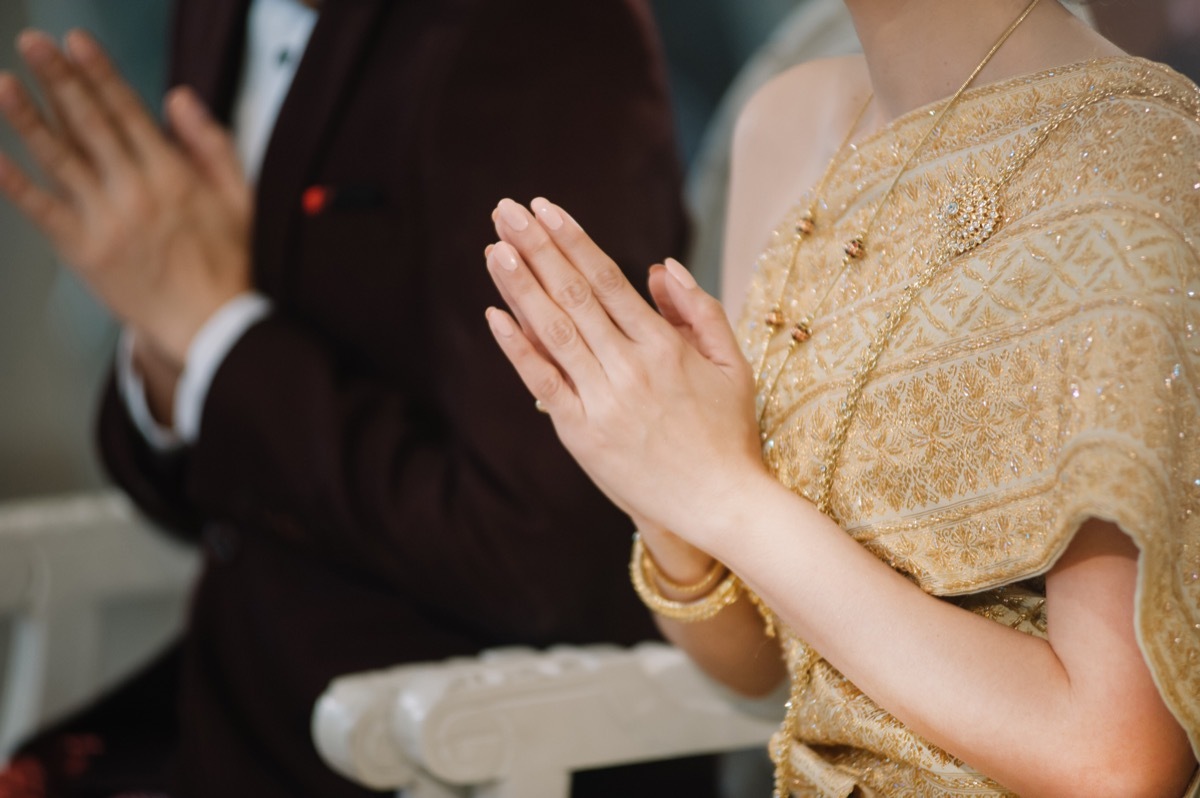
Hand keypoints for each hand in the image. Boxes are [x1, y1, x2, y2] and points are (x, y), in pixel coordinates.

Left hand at [0, 30, 251, 365]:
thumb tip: (177, 98)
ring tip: (4, 84)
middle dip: (60, 79)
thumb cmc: (229, 263)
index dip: (100, 73)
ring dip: (28, 118)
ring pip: (60, 158)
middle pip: (89, 124)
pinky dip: (14, 183)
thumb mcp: (239, 197)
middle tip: (34, 44)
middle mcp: (135, 190)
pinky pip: (41, 210)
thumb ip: (211, 143)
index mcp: (172, 174)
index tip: (78, 43)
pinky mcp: (84, 250)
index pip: (128, 111)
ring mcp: (105, 220)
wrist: (212, 324)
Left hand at [484, 198, 765, 547]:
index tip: (544, 208)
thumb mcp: (730, 364)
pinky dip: (518, 348)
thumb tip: (659, 268)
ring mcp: (603, 400)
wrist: (722, 503)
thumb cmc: (729, 433)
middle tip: (505, 211)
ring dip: (520, 286)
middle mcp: (630, 366)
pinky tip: (496, 315)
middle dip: (536, 248)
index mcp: (665, 345)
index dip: (571, 240)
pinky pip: (543, 382)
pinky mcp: (582, 434)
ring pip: (553, 331)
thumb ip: (698, 311)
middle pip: (573, 294)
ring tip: (494, 248)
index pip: (607, 279)